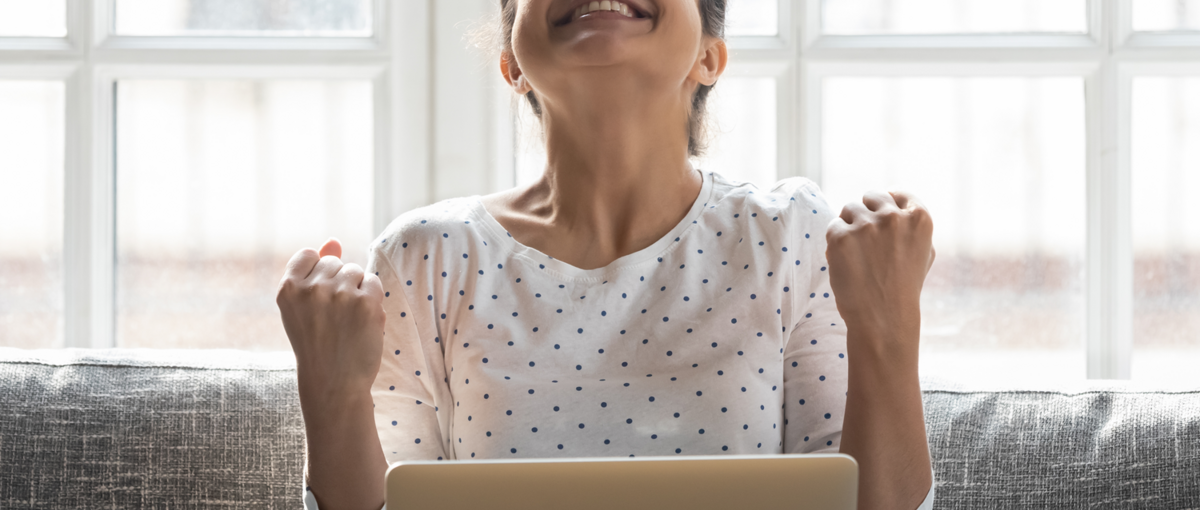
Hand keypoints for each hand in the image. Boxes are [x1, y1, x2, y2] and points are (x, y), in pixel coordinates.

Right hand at [277, 238, 385, 399]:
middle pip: (336, 263)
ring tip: (347, 319)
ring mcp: (340, 294)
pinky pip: (374, 282)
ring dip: (356, 291)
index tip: (318, 301)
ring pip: (356, 271)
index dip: (318, 274)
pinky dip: (372, 299)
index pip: (309, 255)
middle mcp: (312, 288)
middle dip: (339, 283)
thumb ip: (315, 270)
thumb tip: (333, 240)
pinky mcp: (366, 302)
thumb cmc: (317, 343)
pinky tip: (362, 321)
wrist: (333, 382)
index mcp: (288, 289)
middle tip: (333, 317)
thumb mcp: (303, 307)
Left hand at [825, 191, 934, 350]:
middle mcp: (893, 216)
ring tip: (858, 254)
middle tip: (868, 241)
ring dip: (850, 226)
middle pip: (870, 197)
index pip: (897, 192)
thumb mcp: (924, 251)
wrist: (883, 318)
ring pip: (849, 209)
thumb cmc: (904, 287)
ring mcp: (865, 225)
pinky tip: (847, 261)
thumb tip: (894, 193)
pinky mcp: (840, 236)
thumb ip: (912, 222)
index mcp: (919, 218)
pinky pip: (833, 226)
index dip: (887, 205)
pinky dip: (835, 242)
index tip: (883, 222)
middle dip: (867, 214)